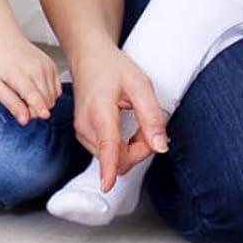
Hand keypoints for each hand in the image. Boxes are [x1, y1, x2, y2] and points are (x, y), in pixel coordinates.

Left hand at [0, 28, 60, 124]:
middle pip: (45, 101)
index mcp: (18, 74)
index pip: (32, 93)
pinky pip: (57, 90)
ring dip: (42, 103)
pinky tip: (35, 89)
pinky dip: (48, 95)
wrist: (3, 38)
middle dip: (35, 110)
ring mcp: (46, 66)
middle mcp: (36, 69)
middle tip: (20, 104)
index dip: (39, 106)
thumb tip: (24, 120)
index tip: (45, 115)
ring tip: (25, 94)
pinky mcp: (53, 66)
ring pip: (52, 98)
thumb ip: (11, 103)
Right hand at [68, 42, 168, 193]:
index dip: (109, 167)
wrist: (88, 57)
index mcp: (99, 112)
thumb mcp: (140, 85)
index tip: (107, 185)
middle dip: (140, 150)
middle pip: (117, 158)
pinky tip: (126, 129)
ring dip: (131, 149)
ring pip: (113, 158)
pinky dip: (122, 147)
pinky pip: (108, 153)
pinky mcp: (84, 136)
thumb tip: (160, 146)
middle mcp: (86, 127)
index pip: (107, 145)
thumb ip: (151, 117)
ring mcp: (82, 133)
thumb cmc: (112, 67)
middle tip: (149, 127)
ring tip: (137, 124)